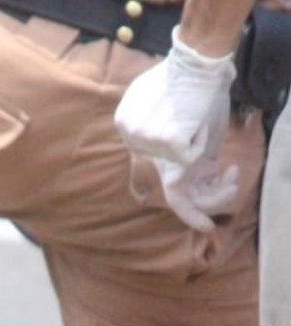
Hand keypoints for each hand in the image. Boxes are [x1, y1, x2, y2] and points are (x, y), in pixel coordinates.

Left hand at [115, 26, 237, 230]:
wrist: (197, 62)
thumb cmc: (193, 84)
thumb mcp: (177, 115)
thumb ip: (175, 141)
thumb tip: (194, 170)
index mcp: (128, 130)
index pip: (155, 168)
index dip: (186, 186)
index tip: (210, 187)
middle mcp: (132, 140)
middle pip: (165, 188)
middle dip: (191, 211)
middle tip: (207, 227)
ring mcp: (147, 145)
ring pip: (178, 186)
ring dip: (213, 191)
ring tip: (233, 177)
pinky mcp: (166, 146)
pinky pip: (193, 161)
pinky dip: (206, 145)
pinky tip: (206, 127)